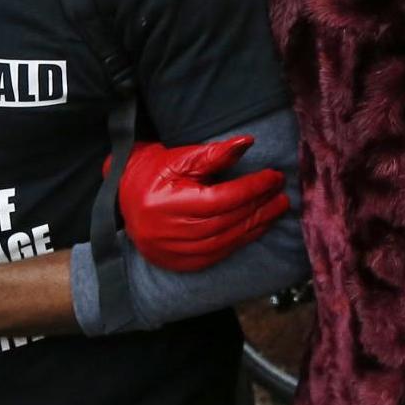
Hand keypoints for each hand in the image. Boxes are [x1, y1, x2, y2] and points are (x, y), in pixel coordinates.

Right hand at [117, 136, 289, 272]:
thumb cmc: (154, 172)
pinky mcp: (179, 262)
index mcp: (167, 203)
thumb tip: (247, 142)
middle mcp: (169, 232)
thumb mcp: (180, 158)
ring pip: (224, 240)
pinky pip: (217, 255)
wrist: (123, 197)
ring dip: (255, 225)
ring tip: (277, 208)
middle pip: (226, 221)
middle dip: (258, 206)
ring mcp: (173, 251)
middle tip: (282, 193)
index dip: (250, 188)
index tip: (274, 176)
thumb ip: (214, 153)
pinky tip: (257, 227)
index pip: (219, 198)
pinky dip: (240, 241)